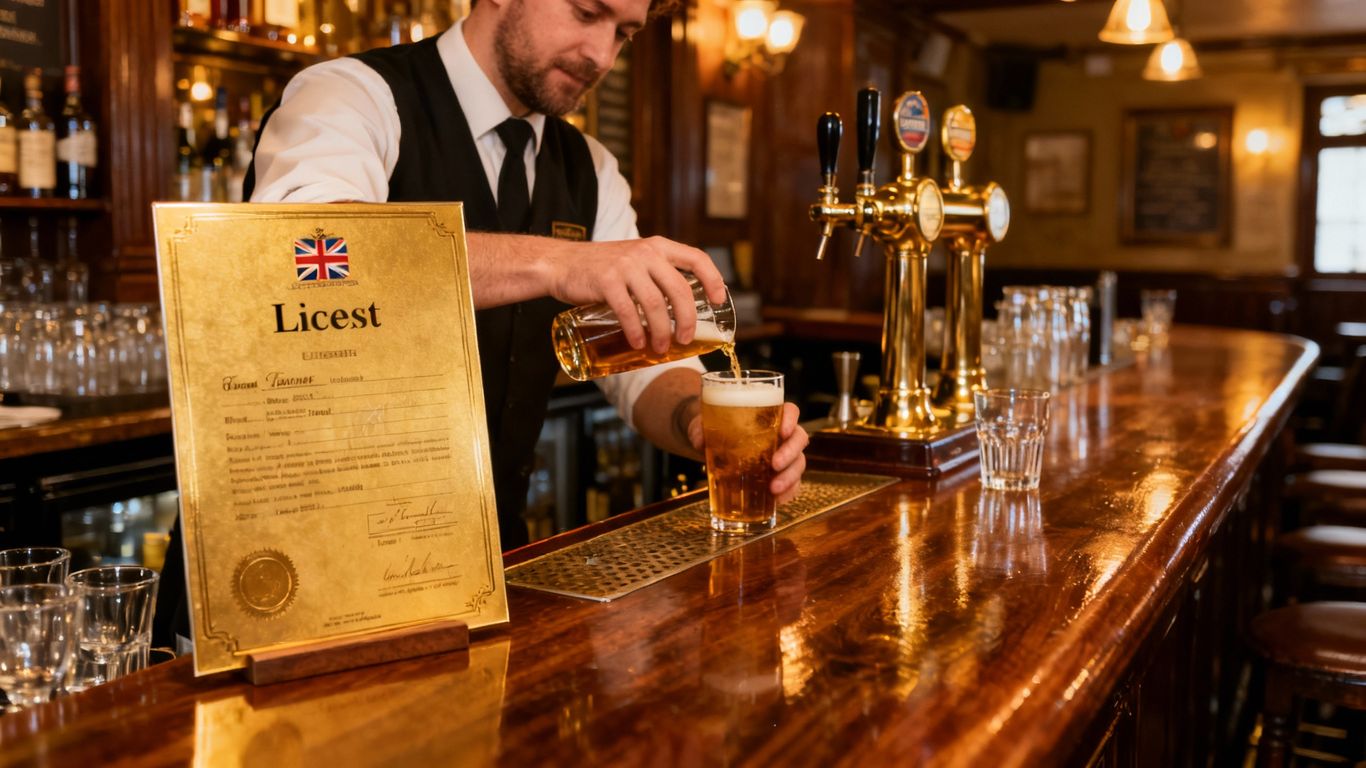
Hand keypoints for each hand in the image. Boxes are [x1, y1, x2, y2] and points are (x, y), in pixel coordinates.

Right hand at [546, 236, 726, 354]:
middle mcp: (646, 252)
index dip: (713, 279)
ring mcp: (626, 266)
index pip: (696, 258)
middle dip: (687, 320)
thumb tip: (683, 309)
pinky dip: (636, 331)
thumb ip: (656, 274)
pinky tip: (638, 343)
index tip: (718, 301)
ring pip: (656, 304)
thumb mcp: (634, 260)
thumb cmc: (601, 268)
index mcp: (658, 246)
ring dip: (662, 331)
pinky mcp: (606, 281)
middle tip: (685, 340)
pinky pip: (628, 311)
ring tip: (661, 348)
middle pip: (679, 290)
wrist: (561, 263)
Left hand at [688, 402, 809, 505]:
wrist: (711, 442)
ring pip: (799, 463)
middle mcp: (781, 435)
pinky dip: (788, 492)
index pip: (790, 411)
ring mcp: (784, 455)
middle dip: (790, 453)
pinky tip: (776, 500)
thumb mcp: (703, 424)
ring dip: (790, 477)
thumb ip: (700, 429)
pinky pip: (793, 484)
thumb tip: (700, 441)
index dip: (791, 419)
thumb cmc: (714, 427)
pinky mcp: (780, 475)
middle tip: (775, 464)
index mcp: (769, 415)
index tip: (783, 431)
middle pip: (799, 438)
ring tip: (773, 488)